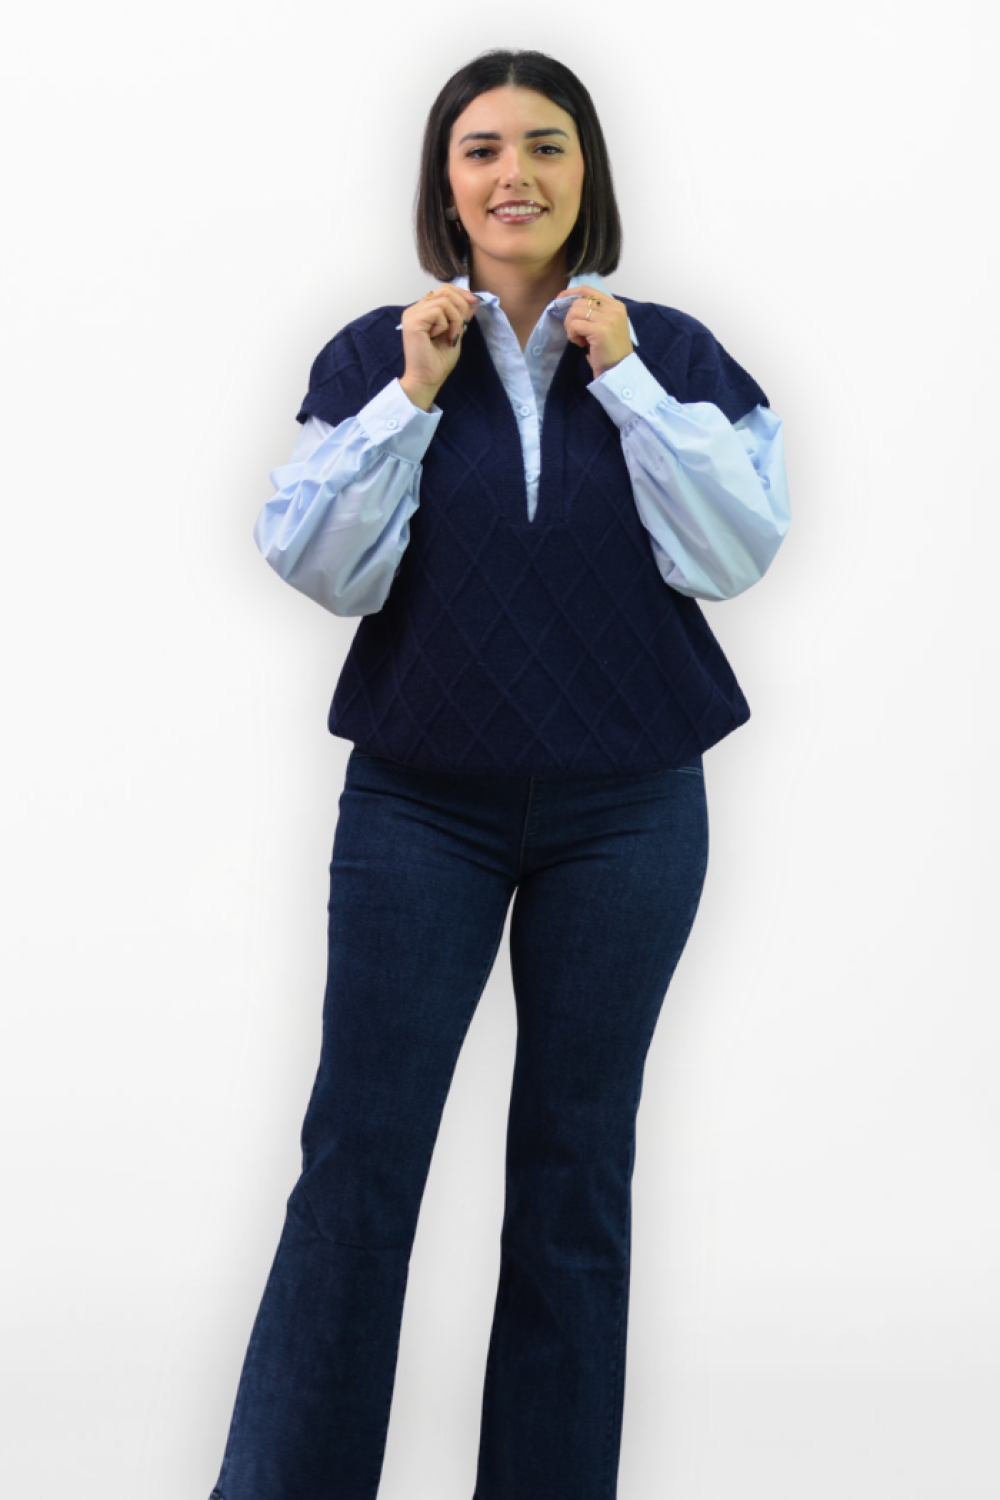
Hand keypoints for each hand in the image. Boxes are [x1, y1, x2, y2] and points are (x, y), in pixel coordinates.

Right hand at [399, 285, 480, 408]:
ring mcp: (412, 314)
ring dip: (455, 319)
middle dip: (461, 305)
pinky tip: (441, 337)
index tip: (474, 303)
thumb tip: (473, 302)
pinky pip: (437, 311)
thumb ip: (461, 317)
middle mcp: (415, 310)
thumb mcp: (456, 334)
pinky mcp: (413, 321)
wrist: (427, 380)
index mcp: (423, 311)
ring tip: (452, 336)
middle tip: (463, 324)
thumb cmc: (437, 363)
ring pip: (444, 301)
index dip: (461, 293)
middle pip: (444, 290)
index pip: (443, 290)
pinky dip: (446, 324)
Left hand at [555, 285, 632, 378]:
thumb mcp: (605, 325)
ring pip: (575, 312)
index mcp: (616, 305)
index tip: (559, 300)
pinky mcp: (600, 330)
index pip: (588, 290)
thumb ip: (594, 312)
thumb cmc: (609, 350)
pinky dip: (572, 335)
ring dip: (570, 327)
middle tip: (576, 333)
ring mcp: (608, 319)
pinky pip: (575, 325)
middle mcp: (613, 309)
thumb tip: (570, 302)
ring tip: (579, 339)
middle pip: (578, 302)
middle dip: (570, 317)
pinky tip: (580, 344)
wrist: (618, 369)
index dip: (571, 292)